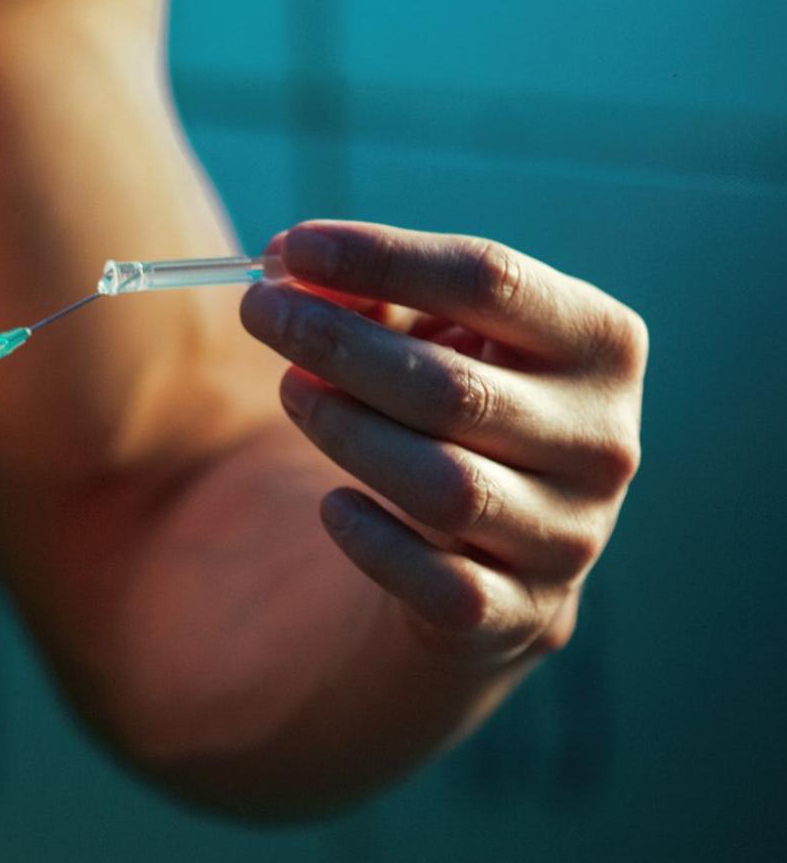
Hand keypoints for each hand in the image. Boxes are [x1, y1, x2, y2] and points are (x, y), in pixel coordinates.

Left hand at [240, 220, 646, 664]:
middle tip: (260, 314)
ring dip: (348, 432)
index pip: (490, 279)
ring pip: (444, 486)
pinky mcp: (521, 615)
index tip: (289, 248)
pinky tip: (331, 505)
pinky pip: (438, 582)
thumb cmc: (462, 409)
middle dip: (339, 345)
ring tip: (291, 391)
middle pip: (453, 386)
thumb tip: (290, 269)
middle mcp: (602, 441)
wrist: (498, 551)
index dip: (381, 256)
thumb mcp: (439, 339)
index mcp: (600, 344)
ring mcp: (569, 535)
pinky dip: (374, 540)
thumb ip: (377, 299)